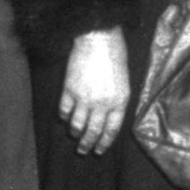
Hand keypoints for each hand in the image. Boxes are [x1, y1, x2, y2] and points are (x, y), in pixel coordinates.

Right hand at [60, 29, 129, 154]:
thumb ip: (118, 101)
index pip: (111, 130)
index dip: (104, 143)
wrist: (98, 38)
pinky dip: (64, 117)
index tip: (99, 150)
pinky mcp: (69, 90)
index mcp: (119, 102)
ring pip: (77, 124)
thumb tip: (109, 117)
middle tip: (83, 150)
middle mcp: (102, 104)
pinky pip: (64, 110)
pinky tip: (65, 118)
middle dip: (87, 144)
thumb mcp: (124, 81)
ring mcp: (84, 98)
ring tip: (74, 135)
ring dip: (74, 133)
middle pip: (93, 132)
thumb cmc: (115, 56)